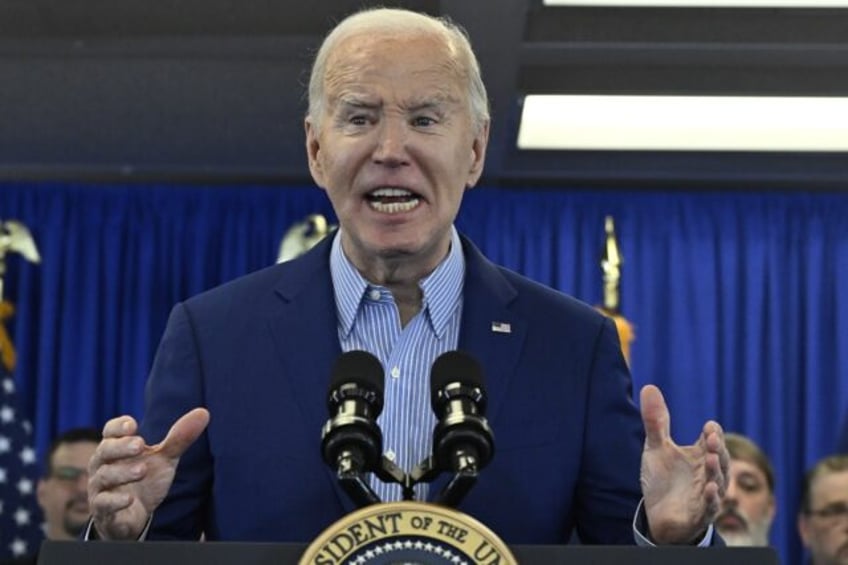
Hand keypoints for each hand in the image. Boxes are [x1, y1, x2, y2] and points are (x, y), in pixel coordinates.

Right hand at [87, 408, 209, 539]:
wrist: (134, 516)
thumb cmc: (145, 480)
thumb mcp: (165, 458)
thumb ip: (179, 438)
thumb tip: (203, 412)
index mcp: (116, 448)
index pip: (110, 431)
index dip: (118, 426)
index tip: (133, 425)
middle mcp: (103, 465)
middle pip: (105, 451)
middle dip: (121, 447)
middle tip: (140, 444)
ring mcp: (101, 488)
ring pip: (105, 476)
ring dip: (123, 472)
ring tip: (142, 470)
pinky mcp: (104, 511)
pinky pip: (104, 504)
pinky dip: (115, 501)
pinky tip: (129, 500)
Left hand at [639, 385, 728, 543]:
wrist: (657, 514)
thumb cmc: (662, 479)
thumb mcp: (656, 447)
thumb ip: (656, 421)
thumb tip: (649, 386)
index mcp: (700, 455)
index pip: (712, 440)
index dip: (712, 433)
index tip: (709, 427)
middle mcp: (708, 473)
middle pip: (720, 459)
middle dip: (718, 449)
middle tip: (713, 439)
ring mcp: (706, 494)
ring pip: (718, 482)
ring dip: (716, 470)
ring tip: (711, 458)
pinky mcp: (700, 514)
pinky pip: (710, 507)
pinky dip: (711, 498)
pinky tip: (709, 489)